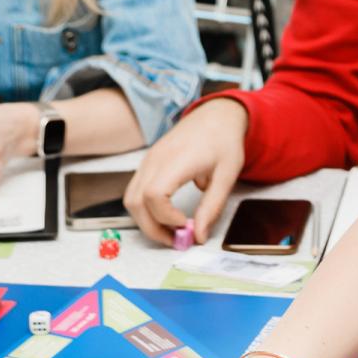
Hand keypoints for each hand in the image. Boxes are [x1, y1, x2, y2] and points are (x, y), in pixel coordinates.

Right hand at [125, 97, 247, 245]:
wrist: (215, 116)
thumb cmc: (223, 140)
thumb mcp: (227, 175)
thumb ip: (212, 207)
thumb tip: (198, 234)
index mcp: (177, 159)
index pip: (154, 195)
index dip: (165, 217)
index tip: (184, 225)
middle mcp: (156, 160)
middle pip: (136, 202)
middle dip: (152, 228)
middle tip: (176, 241)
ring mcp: (148, 161)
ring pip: (131, 199)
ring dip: (146, 221)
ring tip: (171, 231)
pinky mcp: (147, 164)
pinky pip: (135, 191)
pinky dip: (145, 209)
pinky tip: (166, 216)